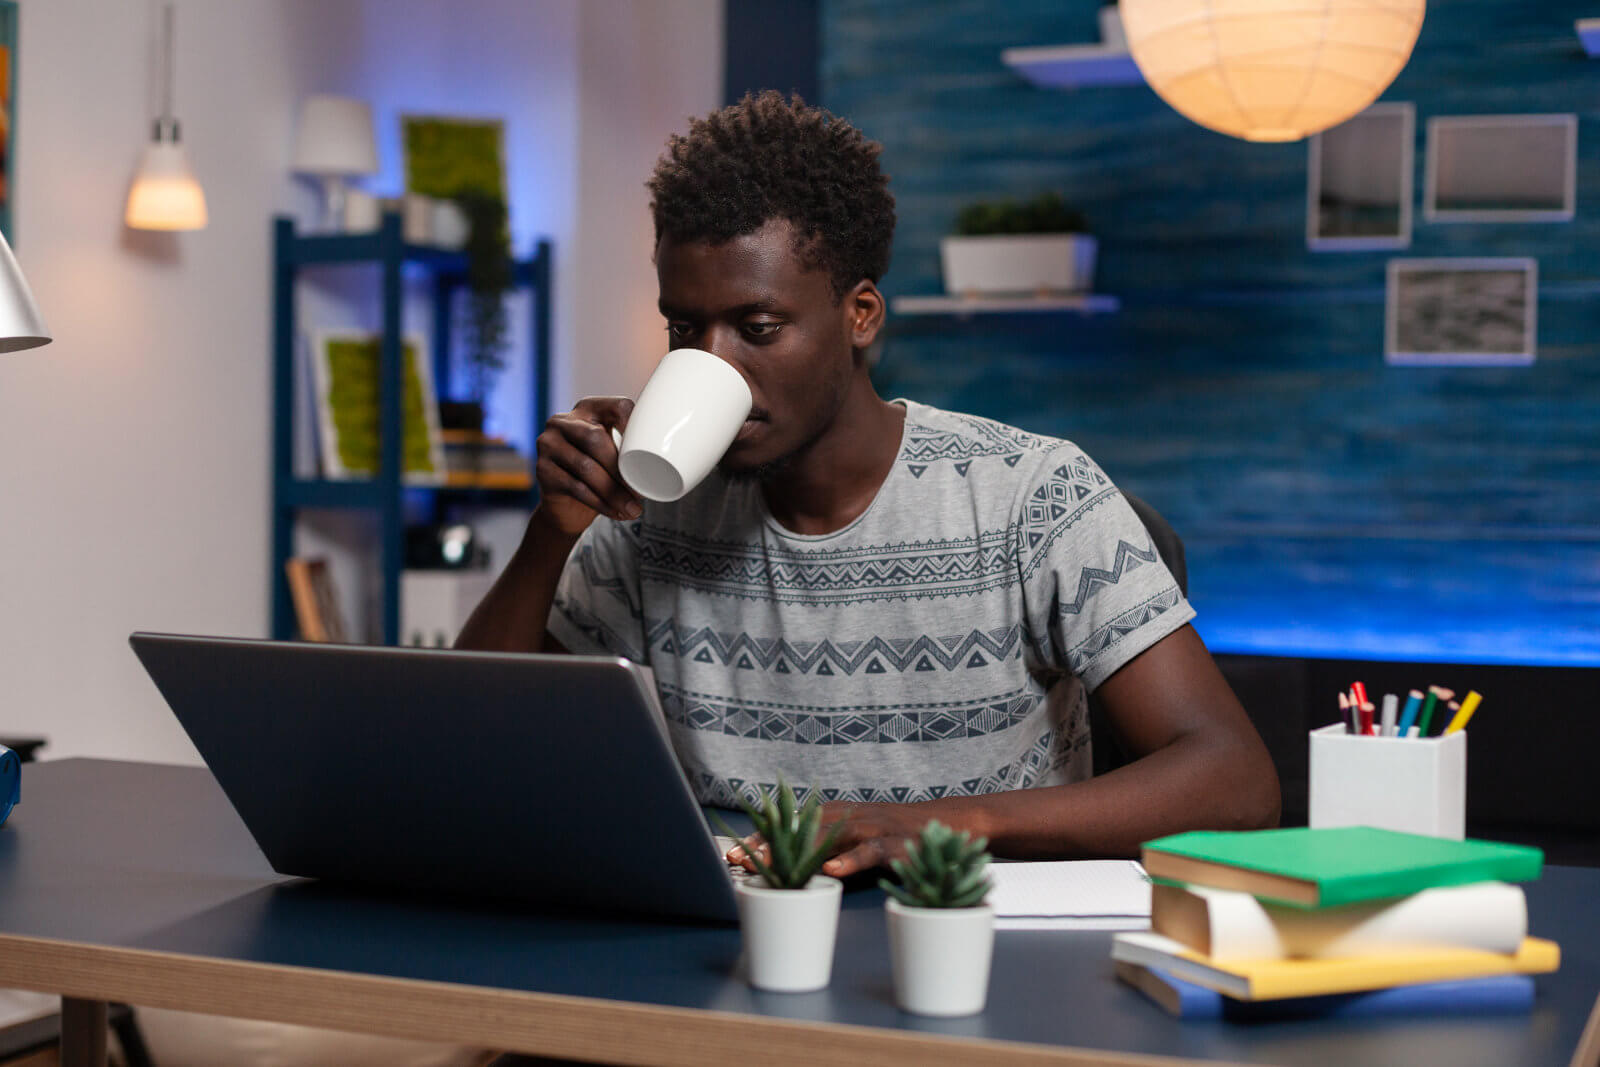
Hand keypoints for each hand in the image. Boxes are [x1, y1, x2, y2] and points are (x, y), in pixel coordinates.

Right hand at [532, 396, 641, 537]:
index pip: (616, 407)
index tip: (651, 449)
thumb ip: (632, 448)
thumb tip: (672, 460)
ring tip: (633, 509)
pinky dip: (600, 503)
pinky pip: (576, 487)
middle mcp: (563, 422)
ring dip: (614, 492)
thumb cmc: (599, 476)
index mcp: (587, 409)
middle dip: (621, 469)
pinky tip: (616, 513)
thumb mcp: (614, 456)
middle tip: (641, 492)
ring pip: (586, 468)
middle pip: (596, 439)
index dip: (634, 425)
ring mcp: (548, 444)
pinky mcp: (543, 470)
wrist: (566, 507)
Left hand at [725, 802, 938, 878]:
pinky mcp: (893, 844)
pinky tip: (831, 872)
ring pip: (829, 837)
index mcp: (835, 813)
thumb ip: (824, 848)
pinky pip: (870, 851)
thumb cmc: (889, 836)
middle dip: (769, 845)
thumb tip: (783, 868)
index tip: (732, 852)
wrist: (942, 825)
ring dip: (797, 853)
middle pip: (801, 828)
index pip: (790, 823)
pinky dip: (851, 860)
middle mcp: (848, 815)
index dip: (761, 836)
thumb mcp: (852, 838)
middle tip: (741, 862)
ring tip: (771, 868)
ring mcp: (871, 827)